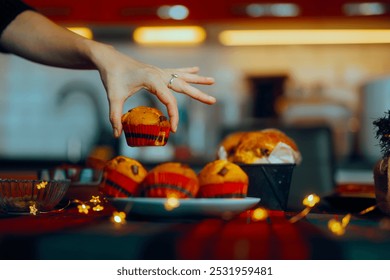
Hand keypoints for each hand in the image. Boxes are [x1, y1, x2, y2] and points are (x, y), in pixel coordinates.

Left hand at [92, 44, 215, 137]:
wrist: (109, 59)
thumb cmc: (112, 76)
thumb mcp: (114, 97)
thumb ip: (115, 116)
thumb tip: (117, 134)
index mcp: (152, 79)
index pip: (169, 100)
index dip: (174, 115)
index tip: (174, 129)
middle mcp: (159, 74)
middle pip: (183, 86)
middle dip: (198, 94)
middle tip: (213, 101)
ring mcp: (159, 71)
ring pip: (182, 77)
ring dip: (198, 80)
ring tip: (213, 81)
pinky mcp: (157, 71)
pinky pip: (175, 71)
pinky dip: (187, 71)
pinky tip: (196, 69)